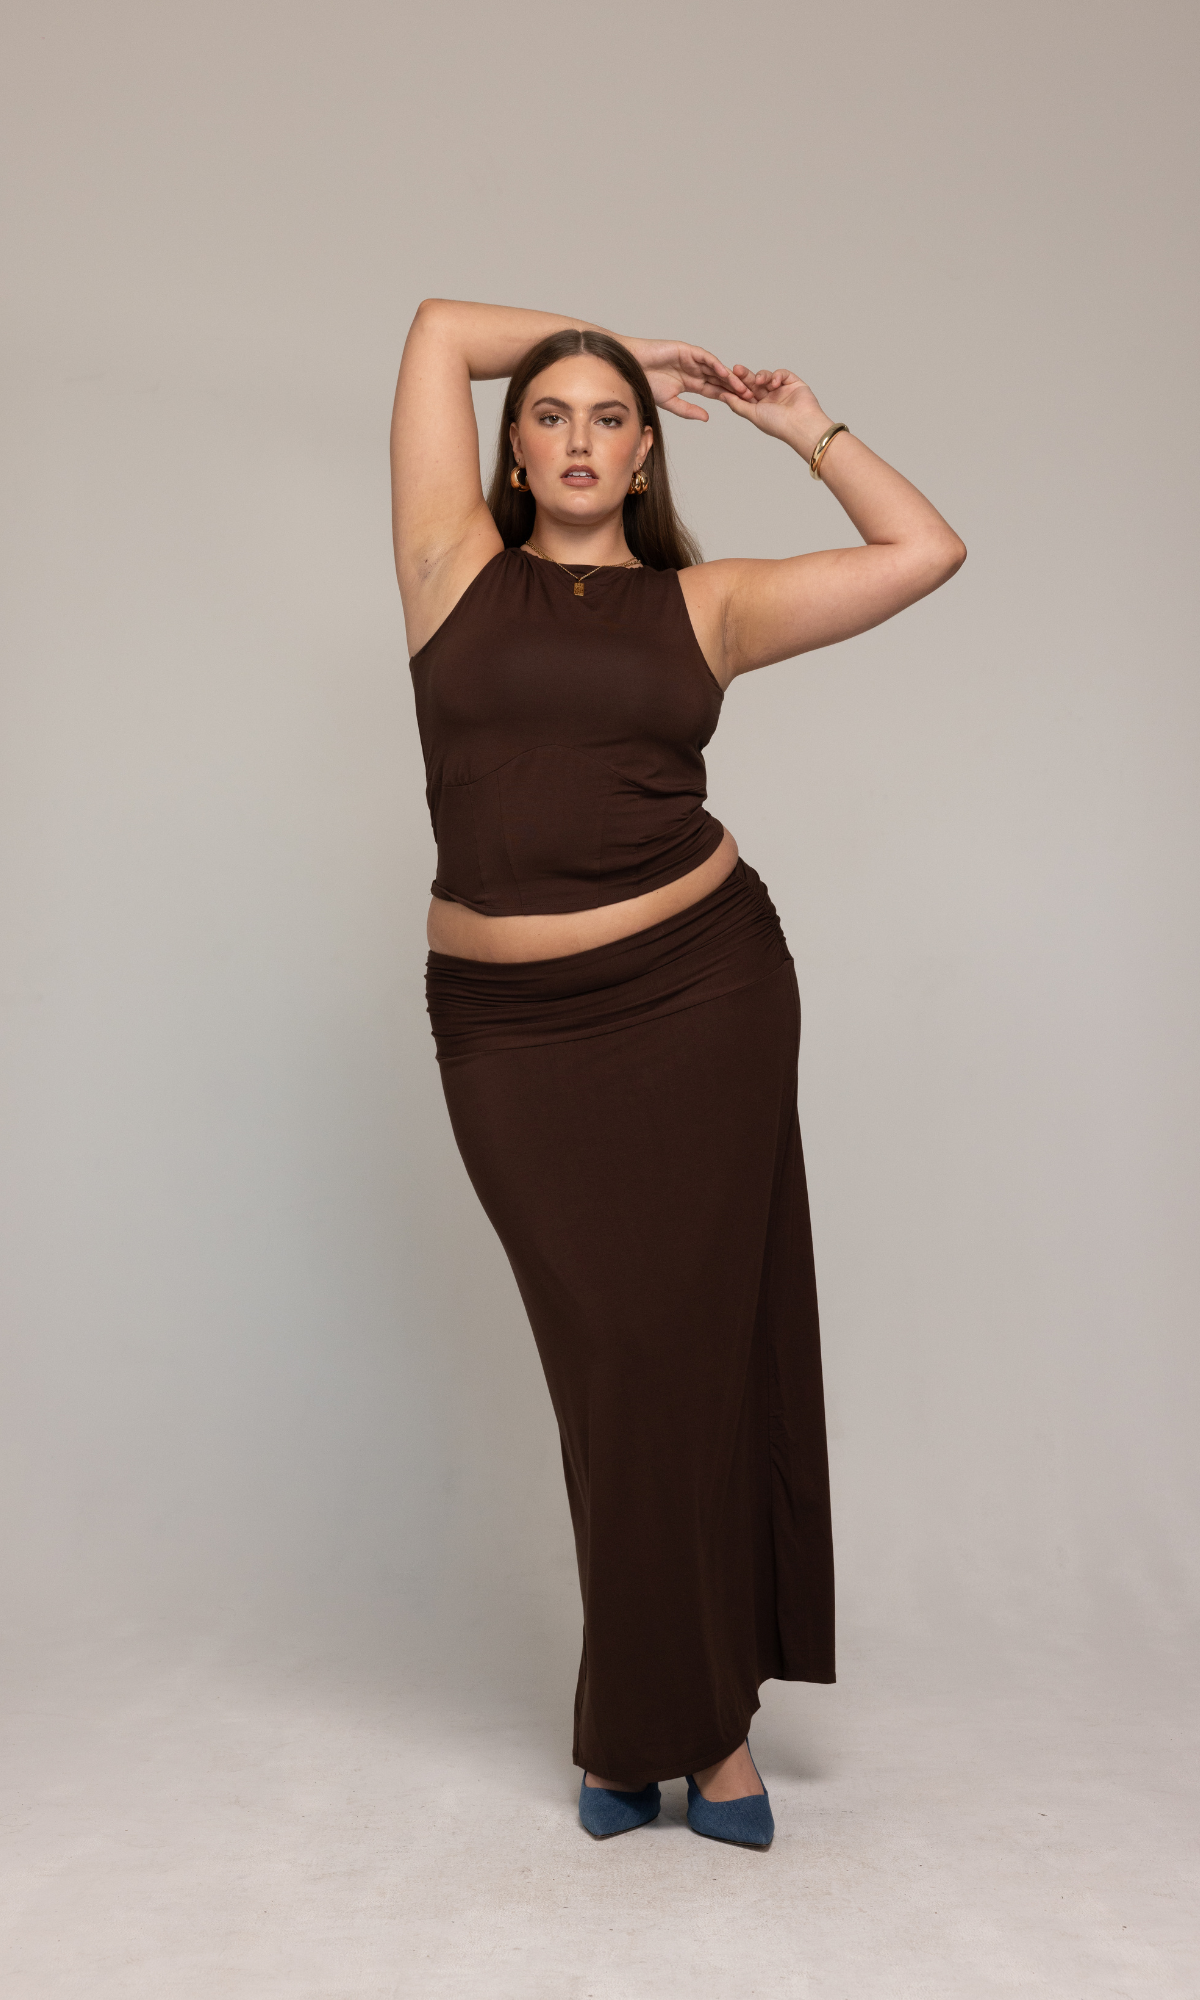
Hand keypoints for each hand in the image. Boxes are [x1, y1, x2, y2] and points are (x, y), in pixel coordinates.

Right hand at [621, 337, 755, 421]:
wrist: (631, 368)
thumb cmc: (645, 384)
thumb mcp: (670, 402)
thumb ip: (688, 410)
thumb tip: (707, 418)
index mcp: (691, 383)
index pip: (714, 391)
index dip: (728, 398)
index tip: (742, 407)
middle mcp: (694, 371)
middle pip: (719, 380)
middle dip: (734, 388)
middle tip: (751, 397)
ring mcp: (691, 359)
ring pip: (716, 369)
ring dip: (730, 378)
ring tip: (743, 388)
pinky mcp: (687, 350)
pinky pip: (705, 358)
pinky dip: (716, 365)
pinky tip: (726, 374)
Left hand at [717, 367, 830, 457]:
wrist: (801, 424)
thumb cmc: (778, 424)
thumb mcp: (752, 414)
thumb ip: (737, 404)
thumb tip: (722, 396)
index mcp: (759, 407)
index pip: (745, 392)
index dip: (737, 385)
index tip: (727, 379)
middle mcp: (770, 398)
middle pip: (754, 382)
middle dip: (745, 376)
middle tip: (737, 369)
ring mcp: (781, 390)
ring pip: (767, 376)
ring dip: (762, 376)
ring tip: (760, 381)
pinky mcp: (793, 383)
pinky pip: (782, 373)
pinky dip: (777, 375)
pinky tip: (775, 383)